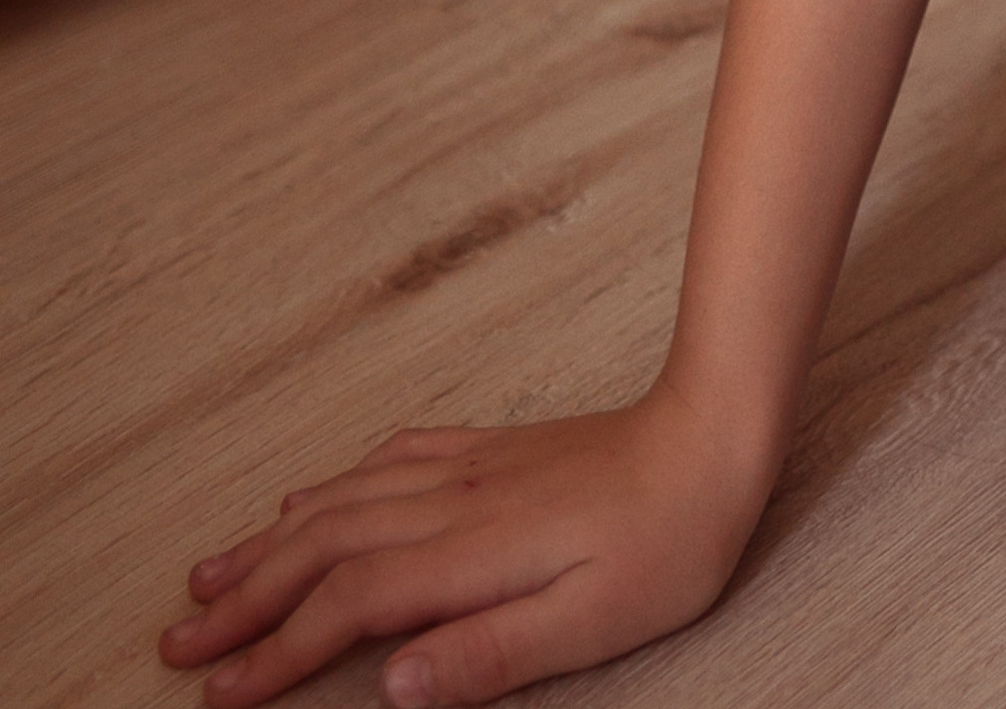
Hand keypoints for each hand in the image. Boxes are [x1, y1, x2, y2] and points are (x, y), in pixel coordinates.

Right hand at [159, 392, 764, 706]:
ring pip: (344, 501)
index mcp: (472, 551)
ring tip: (211, 571)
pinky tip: (313, 496)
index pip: (348, 606)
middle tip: (178, 638)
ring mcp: (470, 467)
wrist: (716, 434)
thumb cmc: (669, 542)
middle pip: (324, 549)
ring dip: (271, 541)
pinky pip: (390, 460)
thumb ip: (491, 655)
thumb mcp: (594, 622)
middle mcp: (454, 501)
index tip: (217, 694)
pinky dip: (335, 485)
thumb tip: (394, 686)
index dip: (276, 652)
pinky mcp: (493, 449)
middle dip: (245, 597)